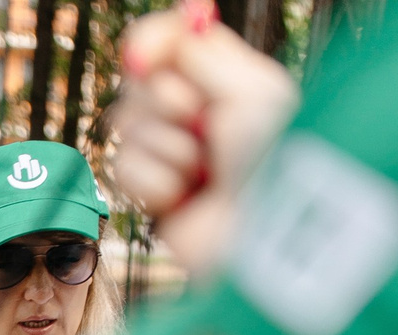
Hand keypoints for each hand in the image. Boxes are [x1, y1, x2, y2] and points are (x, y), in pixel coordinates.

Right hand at [108, 5, 300, 275]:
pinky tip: (187, 197)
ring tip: (202, 171)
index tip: (144, 56)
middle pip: (137, 83)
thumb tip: (152, 37)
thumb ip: (197, 52)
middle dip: (164, 102)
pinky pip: (123, 170)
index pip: (167, 42)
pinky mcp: (155, 194)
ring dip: (166, 147)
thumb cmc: (274, 157)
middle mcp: (198, 112)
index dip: (150, 43)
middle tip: (202, 123)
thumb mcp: (248, 87)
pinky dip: (156, 183)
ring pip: (126, 128)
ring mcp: (174, 153)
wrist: (266, 233)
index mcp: (226, 79)